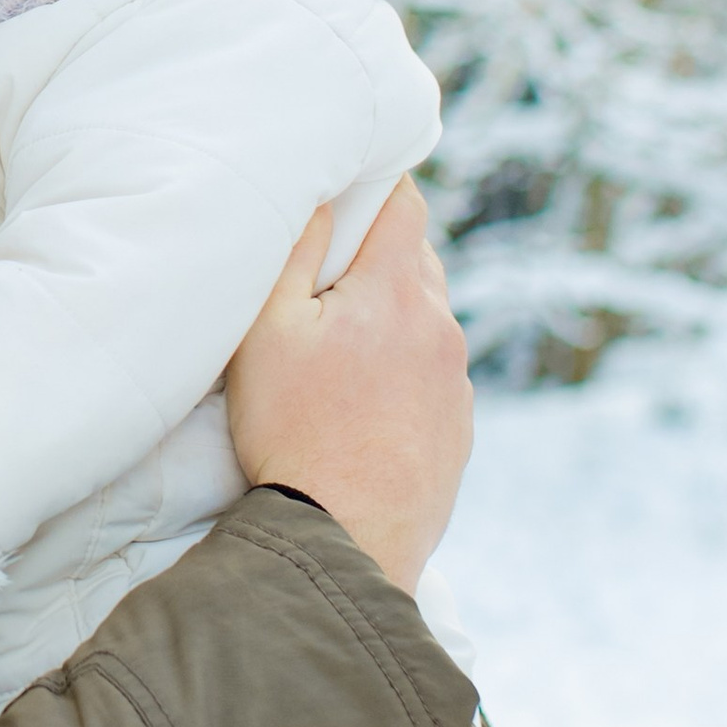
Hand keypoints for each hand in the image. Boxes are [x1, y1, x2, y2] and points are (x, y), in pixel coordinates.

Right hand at [224, 179, 471, 595]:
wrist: (345, 540)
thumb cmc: (294, 432)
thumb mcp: (267, 333)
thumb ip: (295, 253)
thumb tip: (322, 197)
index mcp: (397, 291)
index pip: (406, 203)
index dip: (380, 186)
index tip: (353, 190)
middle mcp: (442, 328)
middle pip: (418, 262)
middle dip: (378, 258)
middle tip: (327, 281)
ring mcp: (457, 383)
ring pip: (429, 322)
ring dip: (393, 320)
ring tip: (341, 355)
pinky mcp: (459, 430)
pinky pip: (435, 378)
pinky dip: (405, 375)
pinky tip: (363, 406)